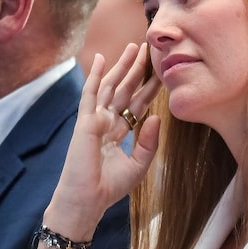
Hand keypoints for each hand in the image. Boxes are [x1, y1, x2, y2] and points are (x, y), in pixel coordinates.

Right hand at [46, 43, 162, 237]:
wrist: (87, 201)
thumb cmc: (108, 188)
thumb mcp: (138, 165)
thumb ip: (149, 142)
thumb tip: (158, 116)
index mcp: (117, 133)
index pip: (137, 105)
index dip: (149, 89)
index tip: (162, 73)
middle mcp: (106, 123)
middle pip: (125, 91)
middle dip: (136, 71)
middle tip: (149, 50)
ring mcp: (94, 120)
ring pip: (111, 87)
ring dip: (121, 66)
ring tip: (133, 47)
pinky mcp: (85, 121)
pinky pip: (91, 93)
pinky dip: (95, 75)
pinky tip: (100, 58)